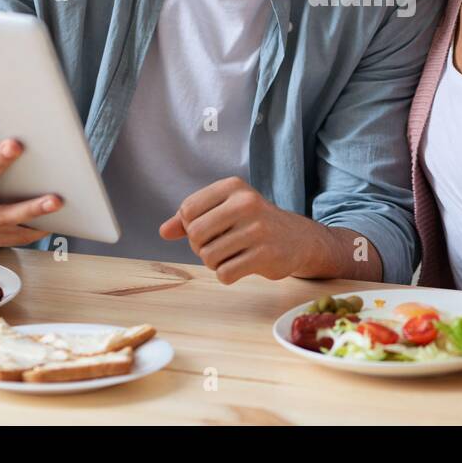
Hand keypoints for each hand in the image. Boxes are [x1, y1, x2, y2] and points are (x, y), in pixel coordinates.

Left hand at [159, 177, 324, 283]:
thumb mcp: (225, 209)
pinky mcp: (265, 255)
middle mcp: (246, 203)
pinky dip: (227, 275)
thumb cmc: (253, 222)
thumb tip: (164, 231)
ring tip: (231, 254)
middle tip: (218, 245)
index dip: (190, 226)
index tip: (208, 228)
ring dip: (214, 262)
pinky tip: (241, 265)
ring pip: (208, 257)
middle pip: (195, 234)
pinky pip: (224, 273)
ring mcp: (257, 230)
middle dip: (200, 246)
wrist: (297, 239)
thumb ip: (191, 218)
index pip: (188, 210)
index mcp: (233, 187)